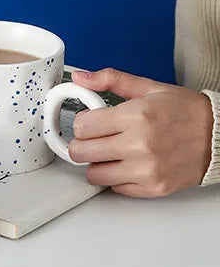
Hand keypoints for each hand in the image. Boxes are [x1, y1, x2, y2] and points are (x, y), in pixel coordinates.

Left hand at [68, 68, 213, 197]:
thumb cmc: (186, 111)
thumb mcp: (148, 87)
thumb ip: (110, 80)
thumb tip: (80, 78)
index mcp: (136, 116)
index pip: (81, 126)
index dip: (82, 122)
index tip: (90, 121)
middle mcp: (140, 145)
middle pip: (81, 152)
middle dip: (83, 143)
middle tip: (95, 138)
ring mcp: (147, 170)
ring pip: (94, 174)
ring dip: (97, 162)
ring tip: (111, 151)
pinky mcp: (154, 188)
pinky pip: (115, 187)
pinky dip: (116, 177)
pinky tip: (127, 163)